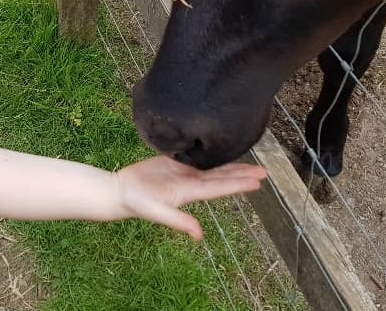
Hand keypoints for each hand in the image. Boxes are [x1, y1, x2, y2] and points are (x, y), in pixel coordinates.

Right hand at [115, 156, 266, 240]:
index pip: (219, 187)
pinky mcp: (174, 162)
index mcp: (189, 192)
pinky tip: (220, 149)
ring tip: (250, 163)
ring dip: (231, 165)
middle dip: (242, 174)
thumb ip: (178, 221)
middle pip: (221, 177)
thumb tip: (199, 236)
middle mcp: (190, 182)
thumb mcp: (156, 213)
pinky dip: (211, 154)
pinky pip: (196, 157)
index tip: (258, 181)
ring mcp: (183, 172)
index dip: (239, 184)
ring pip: (212, 167)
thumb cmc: (137, 204)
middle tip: (265, 172)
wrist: (120, 192)